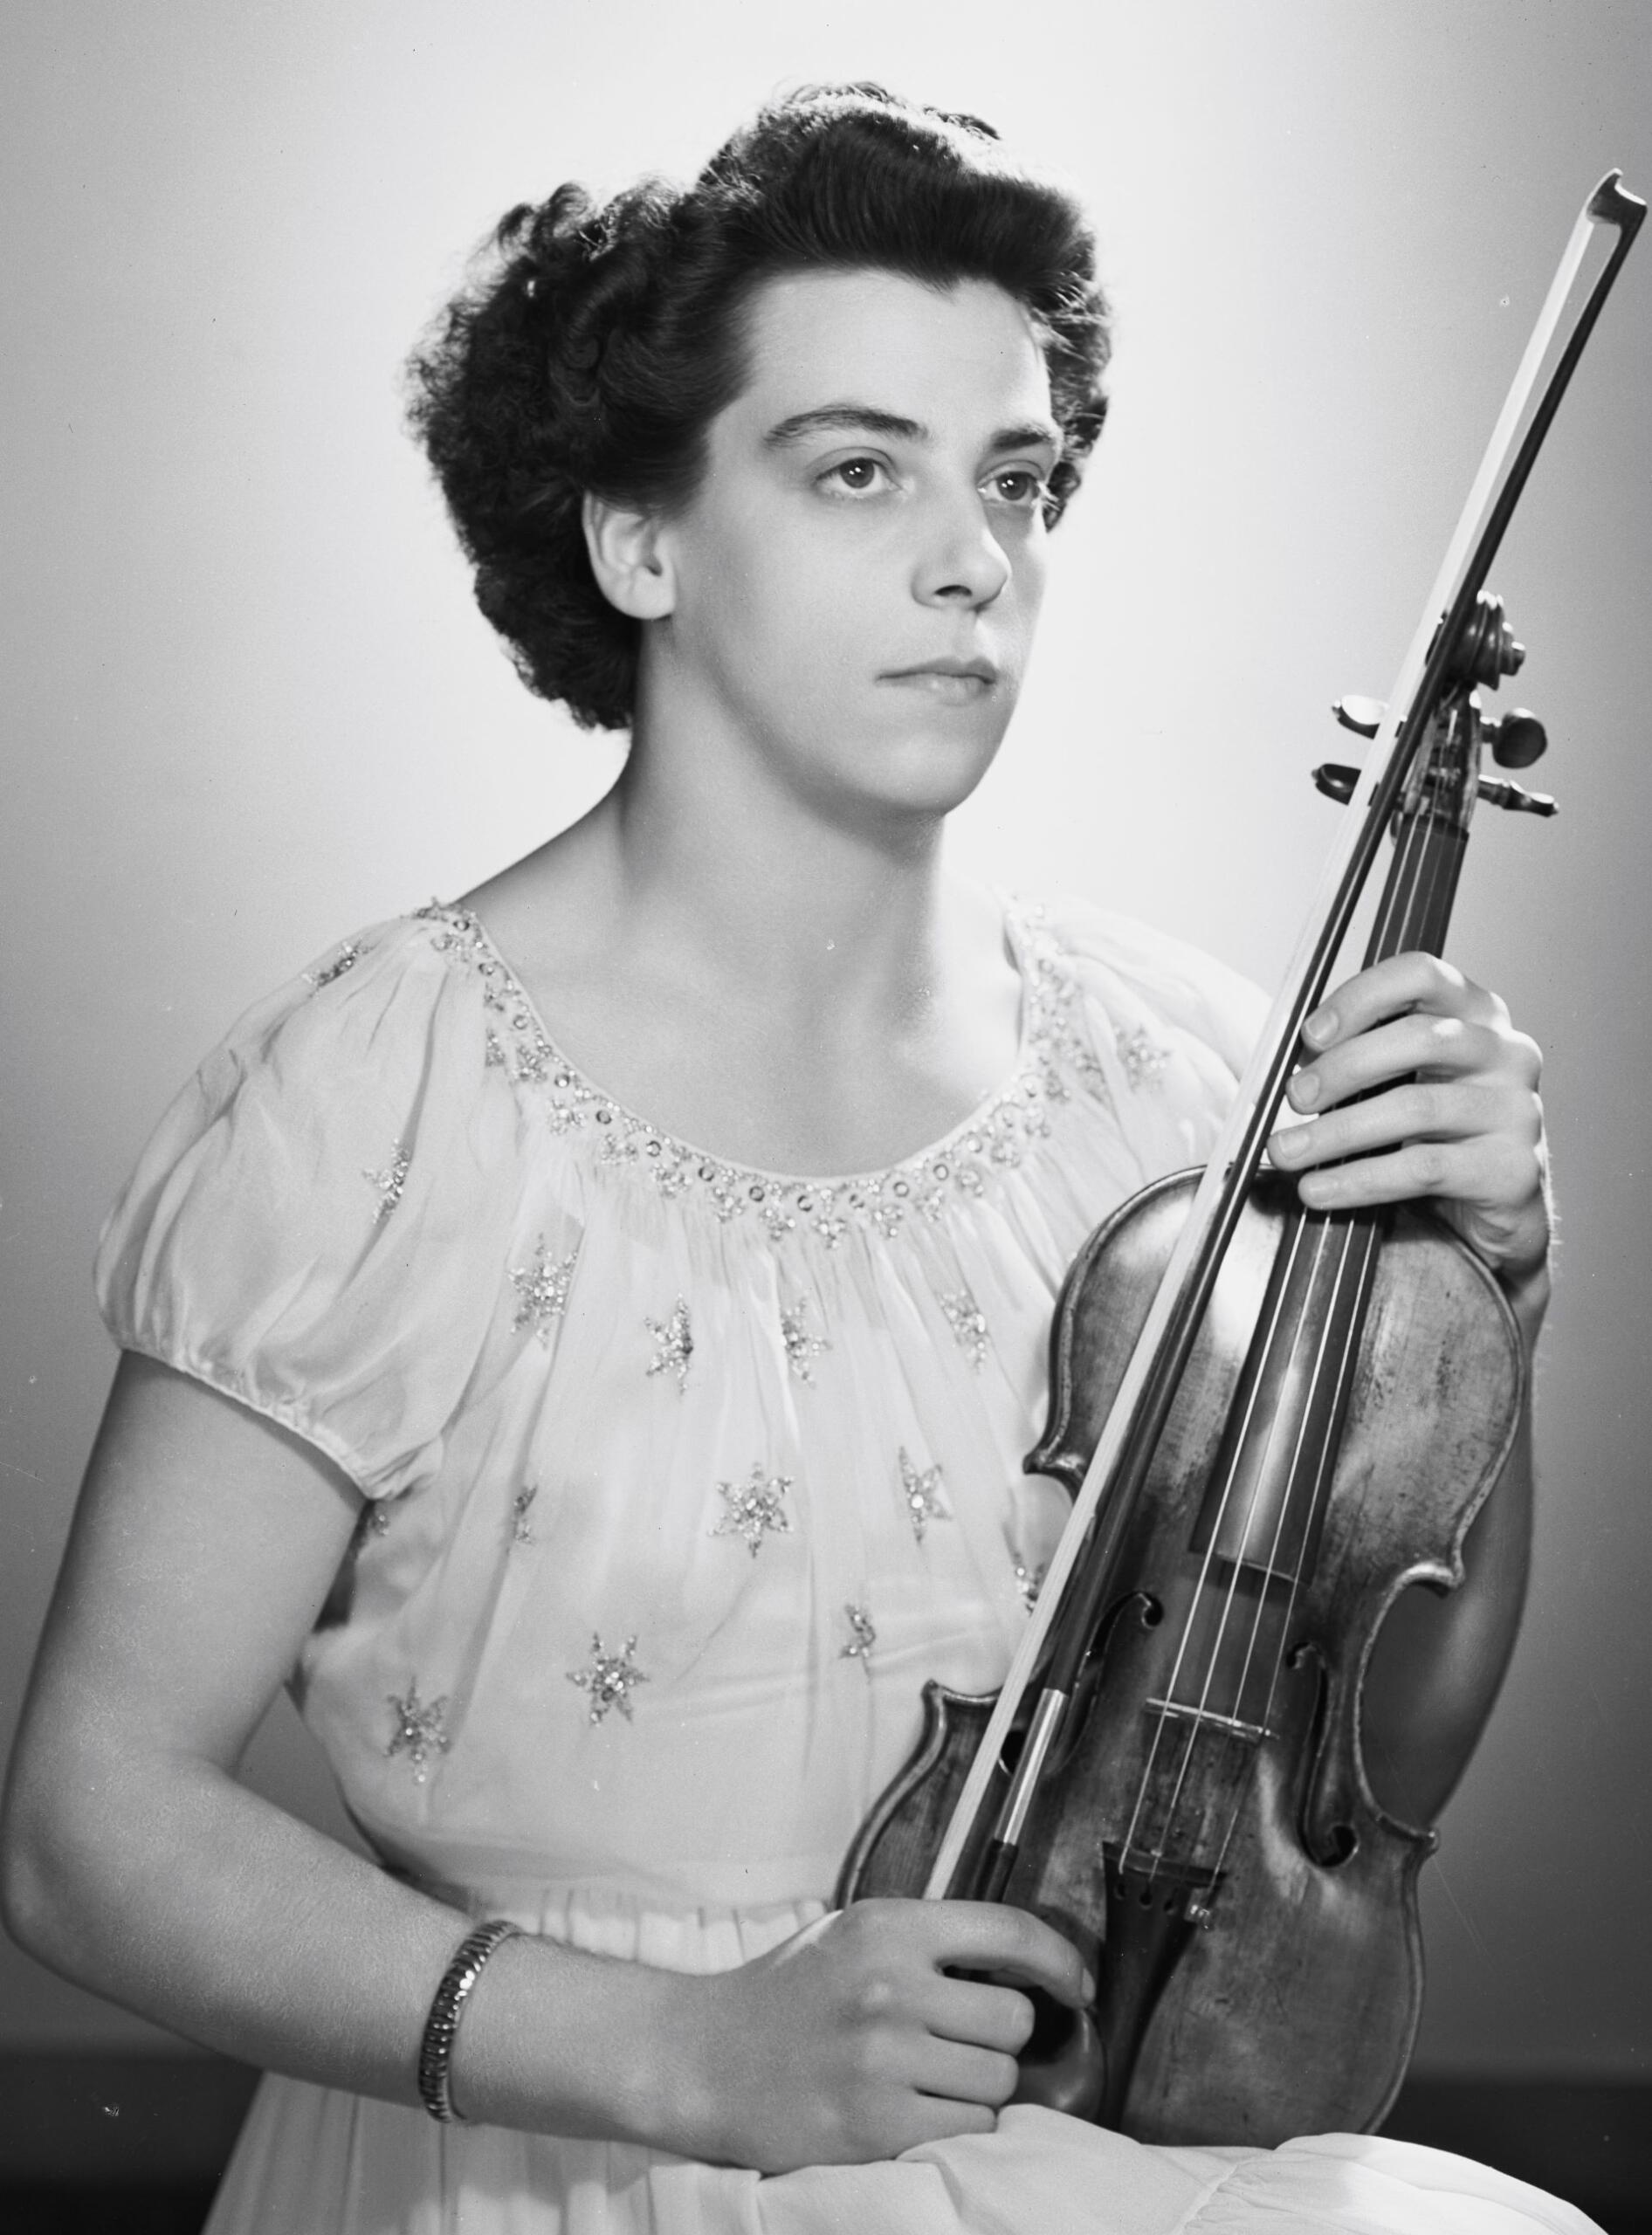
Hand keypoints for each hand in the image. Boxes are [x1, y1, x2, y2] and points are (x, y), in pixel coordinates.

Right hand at [665, 1898, 1091, 2171]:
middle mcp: (888, 1986)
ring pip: (997, 2083)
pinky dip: (954, 2129)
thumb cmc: (786, 1995)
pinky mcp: (872, 2125)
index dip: (1060, 1960)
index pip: (1008, 1932)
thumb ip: (928, 1944)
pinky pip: (965, 2132)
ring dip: (978, 2089)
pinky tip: (915, 2112)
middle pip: (1013, 2020)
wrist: (702, 2057)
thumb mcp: (853, 1935)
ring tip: (927, 2080)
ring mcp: (881, 2059)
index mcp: (887, 1927)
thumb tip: (1026, 1971)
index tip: (1077, 1986)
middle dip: (1001, 2037)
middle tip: (961, 2043)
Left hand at [1265, 952, 1549, 1291]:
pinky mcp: (1513, 1169)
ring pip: (1416, 1107)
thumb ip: (1361, 1062)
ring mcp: (1518, 1110)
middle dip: (1343, 1068)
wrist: (1492, 1217)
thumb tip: (1293, 1066)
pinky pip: (1424, 1168)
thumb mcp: (1399, 1085)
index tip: (1311, 1036)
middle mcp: (1507, 1053)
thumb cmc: (1437, 1139)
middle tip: (1296, 1098)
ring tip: (1288, 1152)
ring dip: (1337, 1131)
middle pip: (1420, 1038)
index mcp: (1477, 1015)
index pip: (1422, 975)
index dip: (1361, 998)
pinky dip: (1359, 1179)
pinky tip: (1319, 1189)